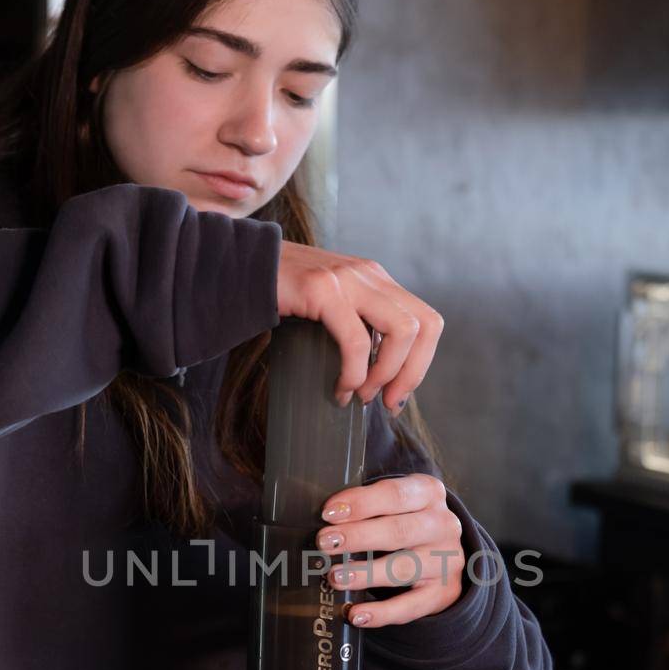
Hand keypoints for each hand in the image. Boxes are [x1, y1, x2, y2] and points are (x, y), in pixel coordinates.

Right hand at [277, 241, 443, 412]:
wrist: (240, 267)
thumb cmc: (284, 295)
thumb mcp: (333, 305)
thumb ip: (358, 324)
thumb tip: (377, 372)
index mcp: (377, 280)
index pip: (428, 321)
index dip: (421, 363)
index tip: (397, 394)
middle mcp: (370, 275)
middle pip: (424, 326)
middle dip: (412, 374)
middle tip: (386, 402)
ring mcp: (349, 280)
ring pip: (401, 331)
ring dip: (385, 374)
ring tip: (360, 395)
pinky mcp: (323, 290)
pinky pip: (357, 341)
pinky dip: (353, 373)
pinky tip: (339, 389)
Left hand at [317, 473, 465, 628]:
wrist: (445, 552)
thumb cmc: (408, 520)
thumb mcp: (396, 504)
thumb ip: (368, 508)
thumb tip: (326, 523)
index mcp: (428, 493)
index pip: (395, 495)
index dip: (361, 503)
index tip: (329, 513)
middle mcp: (442, 525)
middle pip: (399, 531)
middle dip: (358, 537)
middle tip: (325, 542)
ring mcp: (446, 561)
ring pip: (404, 568)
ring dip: (366, 574)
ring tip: (336, 577)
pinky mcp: (443, 593)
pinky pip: (411, 606)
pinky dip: (382, 613)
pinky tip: (357, 614)